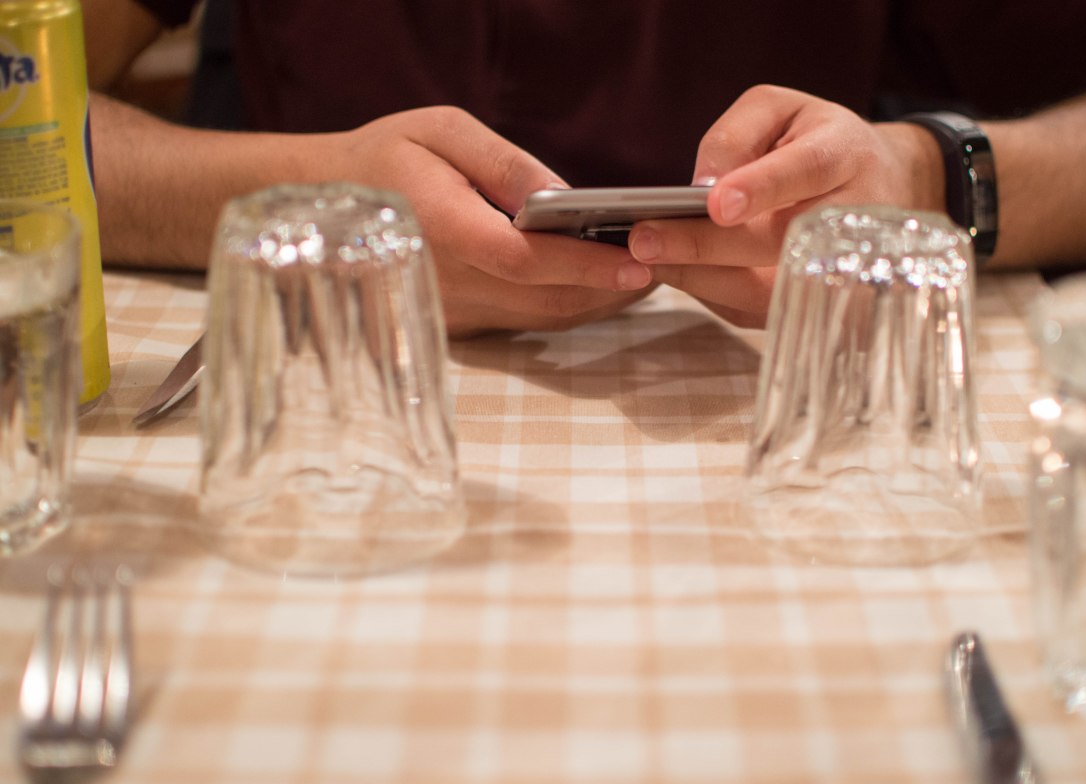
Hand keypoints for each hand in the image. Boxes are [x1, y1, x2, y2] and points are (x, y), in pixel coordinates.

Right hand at [326, 107, 653, 336]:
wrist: (318, 205)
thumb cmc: (384, 156)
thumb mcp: (441, 131)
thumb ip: (503, 165)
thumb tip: (563, 198)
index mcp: (443, 229)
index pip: (526, 260)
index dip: (586, 265)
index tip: (639, 261)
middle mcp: (446, 283)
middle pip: (545, 300)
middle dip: (608, 288)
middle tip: (664, 266)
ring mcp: (448, 312)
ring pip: (539, 320)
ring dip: (594, 302)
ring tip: (643, 276)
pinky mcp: (453, 325)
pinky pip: (520, 324)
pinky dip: (563, 307)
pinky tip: (594, 287)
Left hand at [628, 85, 940, 327]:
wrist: (882, 188)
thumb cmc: (818, 142)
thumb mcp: (782, 110)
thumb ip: (737, 133)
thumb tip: (701, 185)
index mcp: (845, 155)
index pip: (807, 170)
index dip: (762, 188)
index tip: (716, 203)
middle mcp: (852, 218)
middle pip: (778, 243)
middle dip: (706, 246)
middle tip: (645, 240)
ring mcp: (839, 272)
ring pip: (766, 291)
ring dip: (699, 278)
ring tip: (643, 259)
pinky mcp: (817, 307)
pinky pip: (755, 308)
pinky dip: (708, 292)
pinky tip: (671, 271)